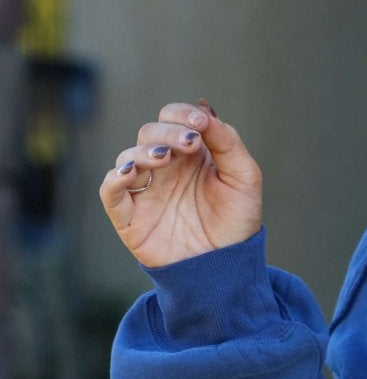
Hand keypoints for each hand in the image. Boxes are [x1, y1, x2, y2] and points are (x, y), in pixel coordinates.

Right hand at [99, 101, 262, 268]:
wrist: (228, 266)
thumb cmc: (237, 221)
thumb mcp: (244, 177)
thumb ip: (228, 142)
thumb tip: (204, 112)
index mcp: (191, 154)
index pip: (173, 119)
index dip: (182, 115)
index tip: (200, 125)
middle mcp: (165, 169)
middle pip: (149, 133)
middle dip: (168, 132)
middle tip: (190, 144)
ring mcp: (146, 191)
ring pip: (128, 157)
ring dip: (144, 151)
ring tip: (164, 159)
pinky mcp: (130, 217)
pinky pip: (110, 192)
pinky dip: (115, 178)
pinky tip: (132, 173)